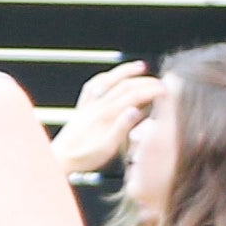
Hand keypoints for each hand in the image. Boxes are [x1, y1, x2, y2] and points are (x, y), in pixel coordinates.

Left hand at [50, 63, 157, 183]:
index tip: (166, 90)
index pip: (134, 96)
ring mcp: (88, 105)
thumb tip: (135, 111)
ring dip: (126, 71)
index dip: (152, 91)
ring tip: (141, 66)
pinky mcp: (81, 108)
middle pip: (125, 86)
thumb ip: (121, 129)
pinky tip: (110, 76)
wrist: (59, 159)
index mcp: (106, 115)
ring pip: (109, 80)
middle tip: (162, 82)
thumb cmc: (82, 158)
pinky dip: (104, 77)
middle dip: (145, 81)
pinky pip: (92, 86)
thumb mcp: (106, 149)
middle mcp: (97, 106)